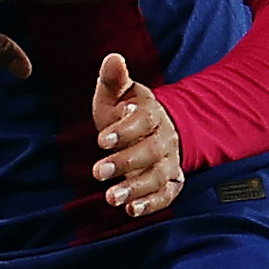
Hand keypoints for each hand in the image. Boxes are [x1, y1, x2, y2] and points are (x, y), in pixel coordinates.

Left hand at [91, 53, 182, 217]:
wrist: (154, 130)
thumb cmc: (126, 112)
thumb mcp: (118, 94)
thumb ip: (114, 79)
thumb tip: (113, 58)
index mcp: (151, 113)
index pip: (142, 121)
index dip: (124, 131)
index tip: (102, 140)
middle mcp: (164, 139)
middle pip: (150, 152)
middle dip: (124, 163)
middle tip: (98, 172)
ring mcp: (169, 162)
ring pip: (158, 176)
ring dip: (135, 188)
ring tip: (111, 197)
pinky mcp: (170, 181)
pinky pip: (167, 195)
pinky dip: (151, 204)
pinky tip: (131, 210)